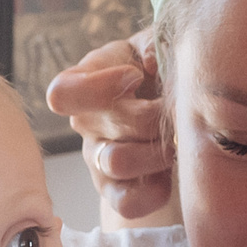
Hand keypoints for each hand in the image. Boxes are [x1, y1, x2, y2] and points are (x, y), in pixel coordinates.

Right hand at [44, 33, 173, 221]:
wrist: (171, 108)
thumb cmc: (161, 69)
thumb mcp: (156, 44)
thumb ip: (153, 44)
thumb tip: (150, 64)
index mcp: (85, 80)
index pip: (64, 92)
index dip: (98, 86)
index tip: (135, 77)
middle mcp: (85, 121)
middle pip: (109, 125)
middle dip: (155, 116)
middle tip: (183, 109)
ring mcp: (97, 159)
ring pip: (118, 162)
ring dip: (158, 151)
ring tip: (180, 138)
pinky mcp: (115, 191)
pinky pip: (127, 202)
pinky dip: (155, 190)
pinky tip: (171, 172)